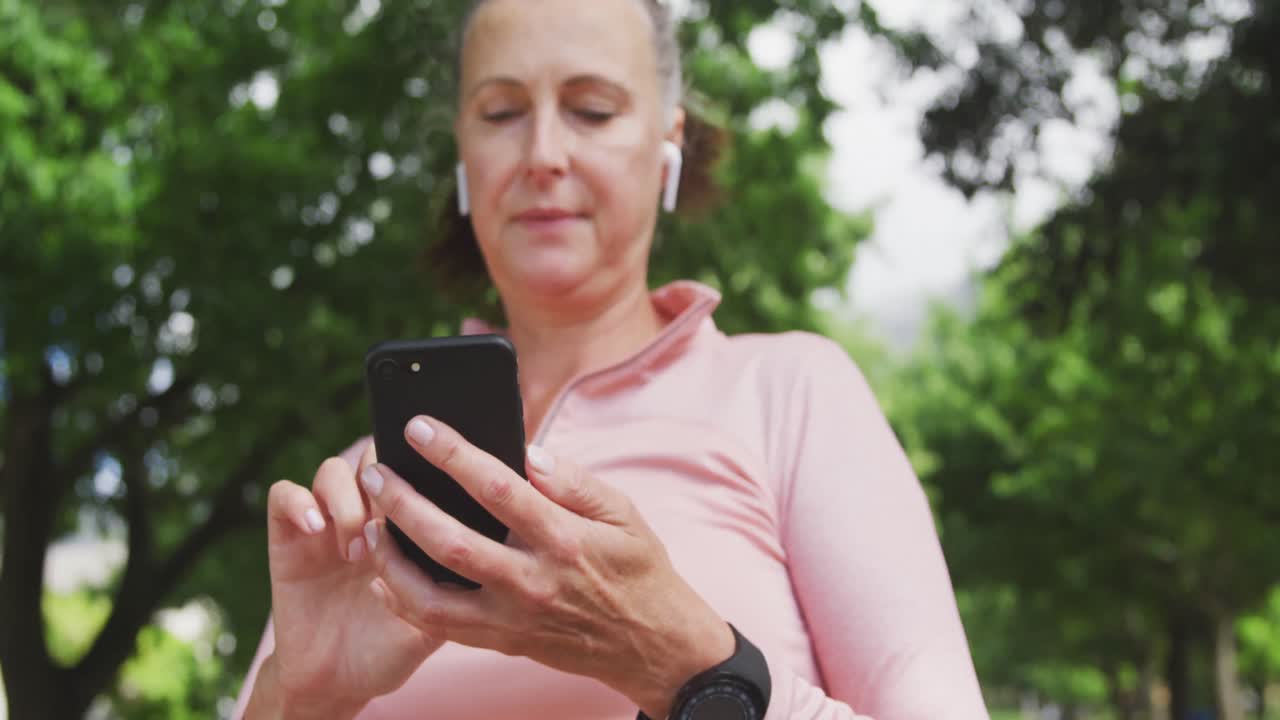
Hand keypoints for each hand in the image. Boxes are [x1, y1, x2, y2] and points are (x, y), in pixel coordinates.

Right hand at [260, 442, 442, 715]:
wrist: (339, 679)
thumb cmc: (394, 644)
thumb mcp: (439, 615)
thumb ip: (461, 577)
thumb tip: (496, 540)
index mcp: (407, 522)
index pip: (418, 465)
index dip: (427, 461)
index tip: (440, 476)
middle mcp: (367, 512)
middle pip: (376, 454)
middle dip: (386, 478)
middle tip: (393, 516)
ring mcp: (328, 521)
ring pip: (335, 469)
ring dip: (347, 501)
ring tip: (356, 548)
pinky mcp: (288, 536)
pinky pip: (285, 494)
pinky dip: (300, 503)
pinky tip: (317, 531)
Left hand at [358, 416, 735, 718]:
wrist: (651, 646)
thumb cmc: (637, 568)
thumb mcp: (625, 515)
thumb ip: (576, 482)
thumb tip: (528, 452)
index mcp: (565, 540)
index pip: (499, 489)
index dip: (454, 455)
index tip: (419, 426)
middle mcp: (533, 583)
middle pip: (451, 542)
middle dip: (404, 503)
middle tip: (374, 470)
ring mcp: (513, 619)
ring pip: (431, 596)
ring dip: (390, 559)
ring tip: (367, 523)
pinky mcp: (502, 642)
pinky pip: (438, 627)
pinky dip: (403, 600)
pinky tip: (382, 573)